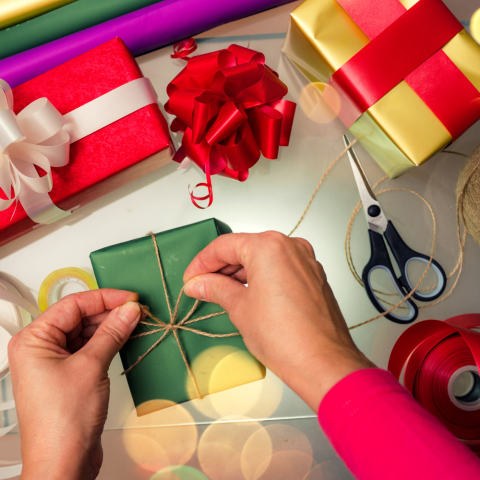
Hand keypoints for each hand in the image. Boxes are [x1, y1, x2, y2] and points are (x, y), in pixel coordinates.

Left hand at [8, 289, 141, 479]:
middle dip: (109, 312)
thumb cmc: (63, 422)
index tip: (130, 298)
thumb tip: (129, 310)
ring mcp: (53, 363)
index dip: (104, 298)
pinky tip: (124, 338)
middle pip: (78, 318)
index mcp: (34, 340)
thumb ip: (112, 332)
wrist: (63, 463)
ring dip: (110, 327)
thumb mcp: (92, 366)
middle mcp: (40, 349)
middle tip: (136, 311)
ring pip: (85, 333)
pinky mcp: (67, 376)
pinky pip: (88, 349)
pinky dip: (107, 342)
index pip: (72, 305)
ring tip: (134, 323)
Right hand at [183, 232, 374, 410]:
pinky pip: (280, 268)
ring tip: (222, 292)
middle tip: (202, 285)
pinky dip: (261, 277)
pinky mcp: (313, 276)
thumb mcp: (239, 308)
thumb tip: (198, 283)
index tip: (192, 276)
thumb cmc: (287, 338)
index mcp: (269, 246)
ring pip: (264, 258)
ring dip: (241, 273)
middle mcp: (291, 247)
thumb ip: (215, 288)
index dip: (202, 262)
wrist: (323, 363)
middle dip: (221, 267)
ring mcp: (306, 261)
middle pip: (245, 248)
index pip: (225, 246)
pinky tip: (248, 294)